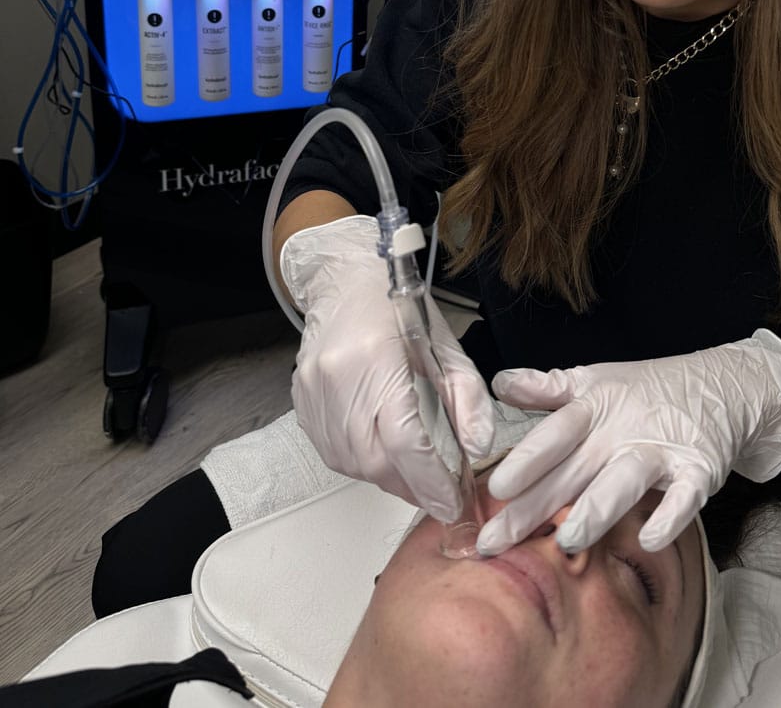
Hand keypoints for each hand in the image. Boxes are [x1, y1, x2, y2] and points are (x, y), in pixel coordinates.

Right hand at [284, 215, 494, 520]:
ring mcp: (313, 393)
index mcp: (377, 359)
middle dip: (413, 485)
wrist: (344, 279)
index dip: (431, 480)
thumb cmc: (397, 306)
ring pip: (353, 463)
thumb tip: (478, 447)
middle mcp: (338, 379)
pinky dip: (364, 463)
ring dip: (389, 477)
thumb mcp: (446, 346)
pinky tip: (385, 454)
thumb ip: (467, 397)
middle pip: (377, 460)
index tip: (453, 503)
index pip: (406, 440)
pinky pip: (334, 452)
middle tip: (441, 491)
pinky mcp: (302, 402)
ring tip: (416, 473)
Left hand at [477, 330, 780, 555]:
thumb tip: (499, 383)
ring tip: (567, 540)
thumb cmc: (645, 391)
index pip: (556, 433)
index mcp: (595, 406)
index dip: (528, 460)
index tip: (495, 488)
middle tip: (498, 539)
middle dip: (537, 505)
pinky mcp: (699, 470)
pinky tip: (648, 539)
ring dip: (597, 510)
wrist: (722, 385)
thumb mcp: (594, 381)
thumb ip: (546, 389)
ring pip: (625, 481)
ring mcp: (662, 450)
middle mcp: (624, 428)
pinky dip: (669, 516)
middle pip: (577, 468)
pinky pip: (684, 497)